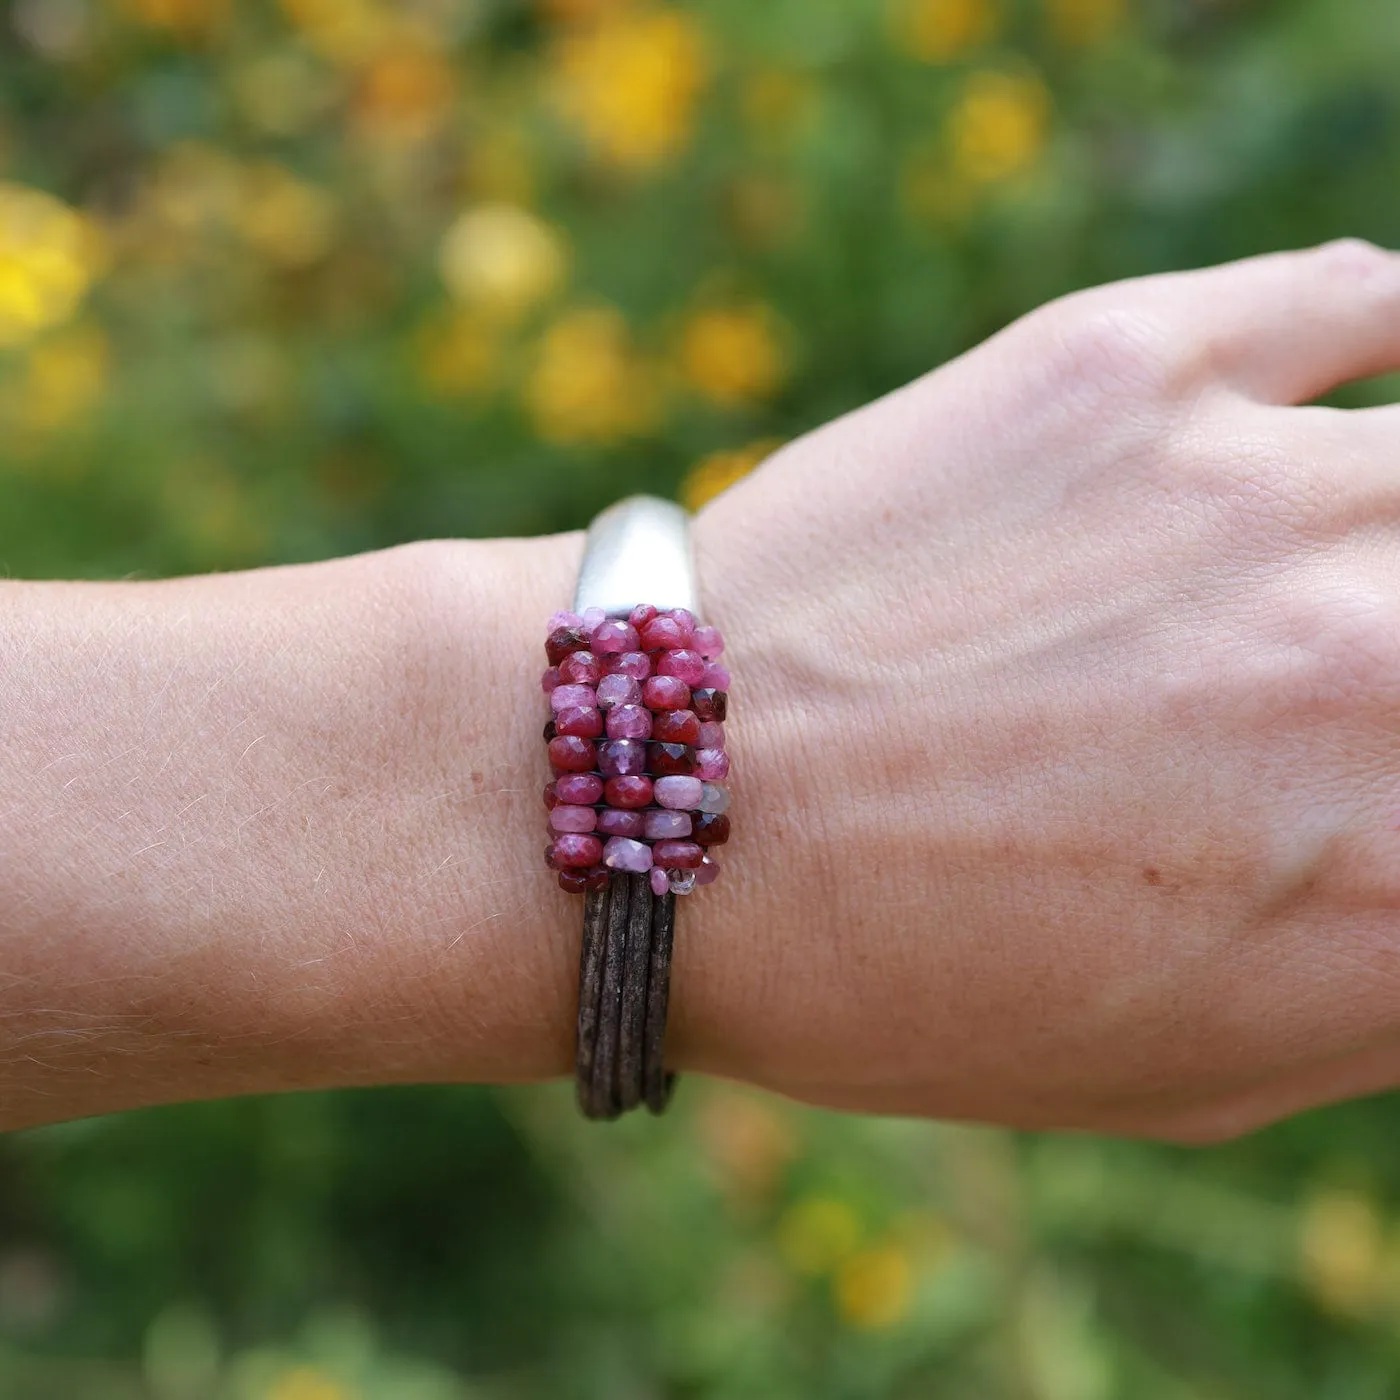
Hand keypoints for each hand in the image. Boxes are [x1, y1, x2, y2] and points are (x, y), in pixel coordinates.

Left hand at [683, 240, 1399, 1141]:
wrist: (660, 814)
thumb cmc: (892, 982)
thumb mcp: (1184, 1067)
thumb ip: (1388, 973)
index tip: (1385, 779)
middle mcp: (1387, 670)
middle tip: (1356, 670)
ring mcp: (1267, 489)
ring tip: (1338, 559)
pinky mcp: (1128, 365)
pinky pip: (1352, 298)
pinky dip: (1376, 334)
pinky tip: (1343, 395)